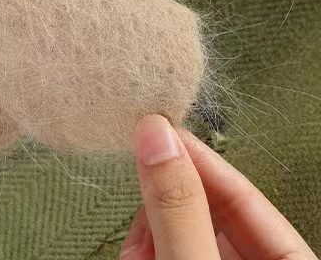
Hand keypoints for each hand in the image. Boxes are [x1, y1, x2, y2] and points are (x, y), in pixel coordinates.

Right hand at [120, 114, 316, 259]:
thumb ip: (179, 209)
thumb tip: (156, 132)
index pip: (245, 194)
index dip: (198, 160)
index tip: (154, 132)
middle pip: (207, 210)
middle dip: (163, 208)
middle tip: (137, 213)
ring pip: (180, 228)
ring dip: (148, 233)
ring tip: (134, 256)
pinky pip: (168, 248)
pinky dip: (146, 251)